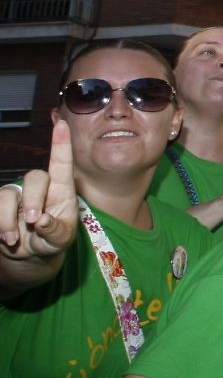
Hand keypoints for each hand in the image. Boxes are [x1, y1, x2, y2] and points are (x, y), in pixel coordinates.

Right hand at [0, 122, 76, 257]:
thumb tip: (42, 221)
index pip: (61, 163)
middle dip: (33, 200)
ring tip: (14, 239)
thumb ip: (55, 231)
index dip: (61, 143)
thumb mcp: (60, 241)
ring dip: (9, 220)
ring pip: (8, 194)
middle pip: (34, 177)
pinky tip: (5, 238)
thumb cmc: (50, 239)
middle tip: (35, 222)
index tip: (62, 124)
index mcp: (61, 190)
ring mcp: (16, 193)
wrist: (29, 254)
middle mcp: (38, 187)